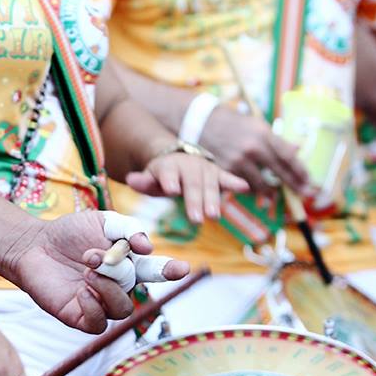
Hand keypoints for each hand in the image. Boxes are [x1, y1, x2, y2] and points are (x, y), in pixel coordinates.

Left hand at [0, 212, 187, 332]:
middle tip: (91, 255)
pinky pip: (99, 324)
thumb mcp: (101, 221)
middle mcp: (118, 286)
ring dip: (107, 288)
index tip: (183, 268)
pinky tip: (82, 290)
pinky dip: (94, 306)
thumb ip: (128, 228)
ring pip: (122, 309)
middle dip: (116, 268)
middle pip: (134, 284)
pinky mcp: (80, 317)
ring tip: (87, 271)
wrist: (34, 245)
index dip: (171, 271)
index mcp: (129, 264)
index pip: (156, 271)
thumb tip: (148, 248)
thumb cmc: (69, 233)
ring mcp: (100, 303)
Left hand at [126, 150, 248, 223]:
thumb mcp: (149, 177)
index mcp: (169, 165)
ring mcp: (204, 169)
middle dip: (194, 200)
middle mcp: (189, 165)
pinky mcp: (217, 173)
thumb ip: (142, 181)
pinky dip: (234, 182)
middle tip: (196, 218)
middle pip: (191, 183)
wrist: (176, 156)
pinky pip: (226, 177)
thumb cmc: (160, 175)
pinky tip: (244, 187)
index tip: (171, 190)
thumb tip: (131, 180)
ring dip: (213, 199)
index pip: (168, 173)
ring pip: (210, 184)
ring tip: (214, 216)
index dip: (170, 180)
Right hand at [200, 106, 309, 194]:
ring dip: (271, 192)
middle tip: (304, 194)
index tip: (308, 180)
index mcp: (263, 134)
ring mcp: (238, 160)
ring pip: (260, 184)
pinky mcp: (226, 170)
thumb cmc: (237, 124)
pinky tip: (256, 190)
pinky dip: (252, 189)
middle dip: (293, 185)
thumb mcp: (259, 126)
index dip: (300, 170)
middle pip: (278, 172)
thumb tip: (298, 149)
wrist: (205, 123)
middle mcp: (252, 148)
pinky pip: (244, 185)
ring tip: (276, 196)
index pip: (288, 155)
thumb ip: (277, 140)